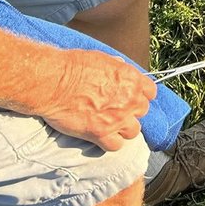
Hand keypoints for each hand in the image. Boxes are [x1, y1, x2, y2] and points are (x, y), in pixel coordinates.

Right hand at [37, 50, 156, 150]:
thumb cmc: (74, 66)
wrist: (54, 82)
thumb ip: (117, 68)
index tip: (132, 98)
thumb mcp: (103, 59)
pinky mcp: (101, 133)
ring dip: (123, 129)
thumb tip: (120, 70)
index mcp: (132, 79)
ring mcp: (117, 118)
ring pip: (133, 131)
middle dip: (131, 111)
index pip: (150, 92)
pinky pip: (115, 146)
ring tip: (109, 125)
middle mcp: (129, 99)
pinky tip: (100, 137)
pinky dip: (109, 143)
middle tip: (116, 110)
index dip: (140, 95)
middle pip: (142, 112)